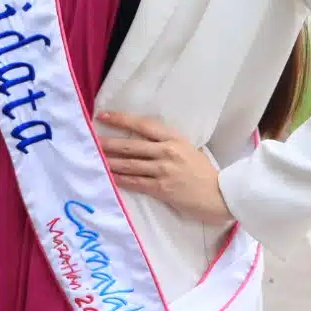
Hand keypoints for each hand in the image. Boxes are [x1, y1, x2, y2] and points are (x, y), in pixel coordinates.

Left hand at [96, 111, 233, 225]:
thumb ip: (169, 144)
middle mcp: (167, 151)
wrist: (219, 195)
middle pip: (130, 146)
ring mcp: (163, 170)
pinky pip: (135, 182)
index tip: (103, 115)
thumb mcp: (189, 149)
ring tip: (93, 158)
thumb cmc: (204, 172)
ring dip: (109, 162)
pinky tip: (108, 176)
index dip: (121, 120)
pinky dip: (119, 179)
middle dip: (108, 143)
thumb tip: (146, 140)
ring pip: (129, 164)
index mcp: (174, 138)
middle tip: (90, 140)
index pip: (143, 125)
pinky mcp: (161, 189)